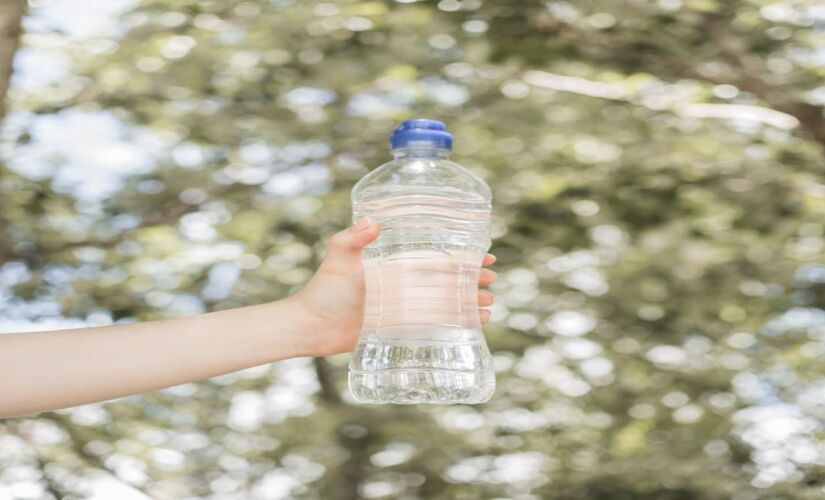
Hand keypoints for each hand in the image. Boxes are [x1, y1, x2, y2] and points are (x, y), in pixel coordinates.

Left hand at [295, 218, 497, 355]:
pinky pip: (434, 324)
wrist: (311, 325)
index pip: (436, 256)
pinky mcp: (400, 328)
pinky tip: (475, 323)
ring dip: (469, 302)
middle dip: (471, 278)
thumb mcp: (338, 257)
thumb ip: (351, 238)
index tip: (485, 253)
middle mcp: (403, 284)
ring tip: (490, 303)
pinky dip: (456, 322)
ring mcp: (403, 307)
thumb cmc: (324, 289)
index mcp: (395, 264)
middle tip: (492, 280)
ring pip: (445, 302)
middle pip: (447, 279)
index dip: (462, 255)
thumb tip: (373, 221)